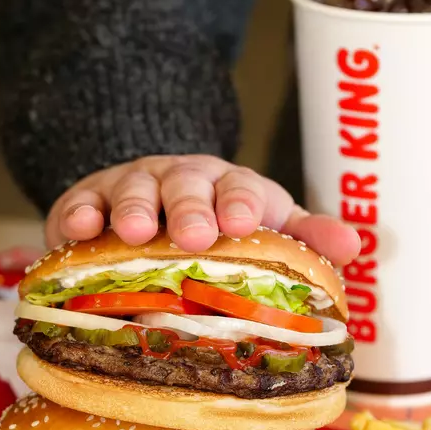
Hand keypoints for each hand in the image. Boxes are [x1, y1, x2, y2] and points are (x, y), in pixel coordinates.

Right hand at [46, 155, 359, 265]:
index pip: (241, 189)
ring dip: (133, 210)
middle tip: (193, 236)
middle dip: (190, 208)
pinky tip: (76, 230)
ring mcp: (132, 188)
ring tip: (133, 234)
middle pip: (186, 187)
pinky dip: (76, 215)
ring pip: (132, 192)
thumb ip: (305, 239)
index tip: (242, 222)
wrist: (153, 201)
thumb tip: (354, 247)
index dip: (242, 202)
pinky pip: (79, 204)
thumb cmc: (218, 226)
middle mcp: (181, 182)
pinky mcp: (88, 201)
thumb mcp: (266, 228)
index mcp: (229, 189)